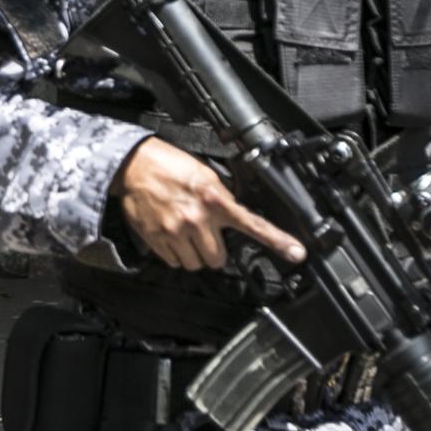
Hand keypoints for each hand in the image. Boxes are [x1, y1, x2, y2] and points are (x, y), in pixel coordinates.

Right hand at [110, 137, 306, 270]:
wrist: (133, 166)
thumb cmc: (169, 166)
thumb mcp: (205, 174)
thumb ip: (222, 197)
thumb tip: (234, 215)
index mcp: (214, 199)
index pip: (252, 224)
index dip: (277, 241)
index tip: (297, 254)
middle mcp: (197, 219)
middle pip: (218, 259)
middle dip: (215, 251)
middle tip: (206, 235)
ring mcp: (176, 232)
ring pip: (196, 265)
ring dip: (195, 254)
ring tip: (187, 234)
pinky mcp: (158, 240)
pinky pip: (175, 262)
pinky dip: (176, 254)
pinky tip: (172, 235)